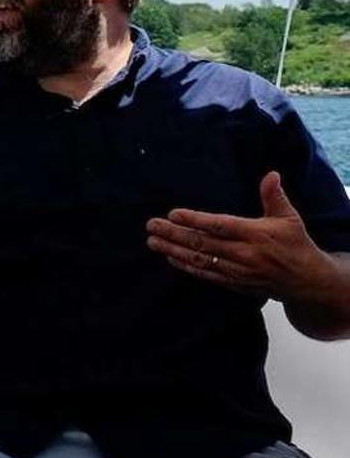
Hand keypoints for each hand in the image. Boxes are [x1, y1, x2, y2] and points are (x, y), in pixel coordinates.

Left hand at [147, 172, 336, 299]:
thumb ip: (274, 196)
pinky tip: (170, 256)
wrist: (306, 281)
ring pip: (200, 260)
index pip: (220, 226)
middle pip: (203, 244)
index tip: (173, 214)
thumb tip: (271, 174)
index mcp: (256, 234)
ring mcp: (238, 271)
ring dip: (174, 250)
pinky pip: (206, 274)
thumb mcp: (289, 218)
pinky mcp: (235, 283)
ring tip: (152, 241)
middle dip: (174, 234)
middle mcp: (244, 254)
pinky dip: (187, 266)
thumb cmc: (295, 244)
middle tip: (151, 226)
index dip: (196, 220)